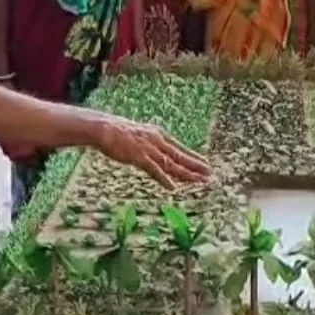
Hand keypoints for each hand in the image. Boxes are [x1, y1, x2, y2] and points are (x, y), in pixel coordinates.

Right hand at [93, 117, 209, 188]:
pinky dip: (164, 179)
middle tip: (210, 174)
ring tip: (199, 181)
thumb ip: (149, 144)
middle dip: (196, 166)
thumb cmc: (118, 132)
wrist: (104, 127)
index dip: (194, 157)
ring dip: (186, 174)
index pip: (180, 148)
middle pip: (180, 156)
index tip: (206, 164)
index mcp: (158, 135)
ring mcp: (149, 149)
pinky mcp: (139, 157)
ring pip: (171, 164)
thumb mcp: (139, 135)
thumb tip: (155, 152)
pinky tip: (173, 187)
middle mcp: (157, 141)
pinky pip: (154, 170)